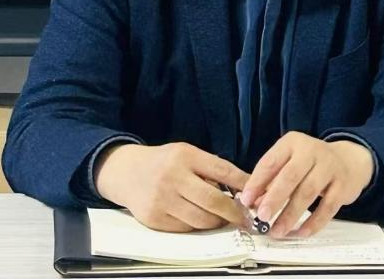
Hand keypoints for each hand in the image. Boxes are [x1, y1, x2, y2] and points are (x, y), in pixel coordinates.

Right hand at [94, 142, 248, 231]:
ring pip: (201, 220)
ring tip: (223, 218)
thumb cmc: (163, 162)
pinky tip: (200, 220)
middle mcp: (173, 177)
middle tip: (245, 217)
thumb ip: (210, 168)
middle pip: (213, 200)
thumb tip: (242, 187)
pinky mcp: (154, 219)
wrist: (126, 172)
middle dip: (234, 212)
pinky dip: (197, 227)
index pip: (222, 170)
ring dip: (217, 222)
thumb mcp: (186, 154)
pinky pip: (185, 229)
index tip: (256, 195)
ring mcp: (162, 199)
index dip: (243, 184)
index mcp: (184, 156)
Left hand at [240, 132, 374, 237]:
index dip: (257, 182)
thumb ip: (272, 181)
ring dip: (290, 215)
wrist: (348, 160)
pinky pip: (327, 207)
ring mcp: (329, 167)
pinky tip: (301, 232)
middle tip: (262, 217)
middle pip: (290, 176)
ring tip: (277, 230)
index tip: (246, 200)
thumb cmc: (311, 163)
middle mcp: (310, 151)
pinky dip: (313, 222)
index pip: (271, 162)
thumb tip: (255, 204)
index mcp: (292, 143)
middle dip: (274, 198)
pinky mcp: (342, 185)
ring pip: (308, 192)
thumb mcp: (290, 162)